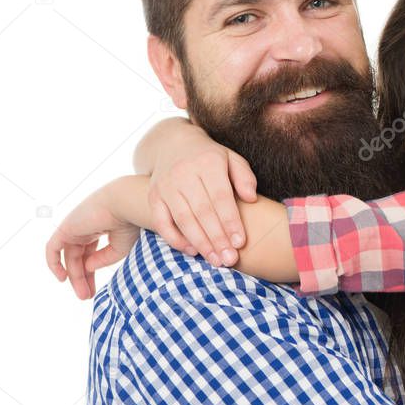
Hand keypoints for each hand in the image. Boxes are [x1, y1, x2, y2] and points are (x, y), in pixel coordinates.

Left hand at [45, 183, 139, 298]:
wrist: (126, 204)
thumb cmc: (129, 223)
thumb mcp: (120, 247)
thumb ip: (103, 259)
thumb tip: (87, 268)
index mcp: (100, 228)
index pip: (90, 253)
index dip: (91, 273)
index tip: (95, 290)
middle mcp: (85, 227)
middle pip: (78, 257)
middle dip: (82, 278)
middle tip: (86, 296)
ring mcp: (74, 227)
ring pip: (69, 257)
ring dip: (74, 276)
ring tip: (82, 294)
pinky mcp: (66, 228)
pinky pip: (53, 248)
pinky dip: (54, 263)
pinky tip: (62, 278)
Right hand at [145, 122, 256, 267]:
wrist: (173, 144)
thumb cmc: (209, 158)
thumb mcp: (231, 159)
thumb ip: (244, 177)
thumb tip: (251, 198)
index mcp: (208, 163)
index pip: (220, 196)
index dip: (230, 221)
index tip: (240, 242)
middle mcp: (184, 173)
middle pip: (202, 211)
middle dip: (217, 238)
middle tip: (229, 259)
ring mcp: (165, 185)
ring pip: (183, 219)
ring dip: (200, 243)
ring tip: (215, 260)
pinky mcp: (153, 196)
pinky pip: (161, 222)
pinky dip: (175, 239)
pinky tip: (192, 251)